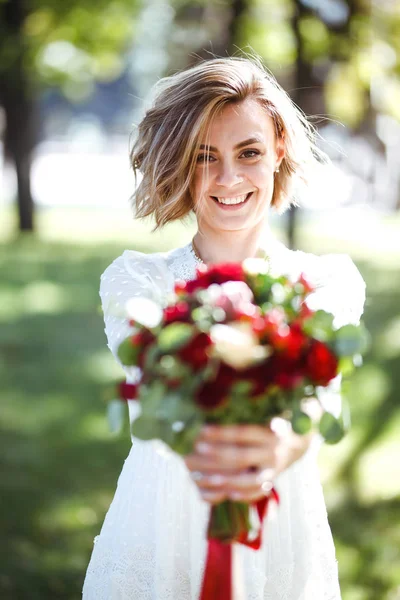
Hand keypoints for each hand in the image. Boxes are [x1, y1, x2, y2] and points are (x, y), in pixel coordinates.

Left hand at [184, 421, 313, 503]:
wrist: (300, 441)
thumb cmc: (274, 423)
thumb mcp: (269, 413)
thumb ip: (251, 412)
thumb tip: (220, 401)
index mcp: (270, 433)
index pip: (243, 433)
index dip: (223, 432)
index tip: (202, 429)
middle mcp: (272, 452)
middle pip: (242, 456)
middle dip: (217, 454)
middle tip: (196, 449)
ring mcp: (273, 470)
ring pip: (249, 480)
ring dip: (226, 480)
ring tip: (204, 478)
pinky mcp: (271, 482)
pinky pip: (257, 493)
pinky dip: (243, 495)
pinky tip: (226, 494)